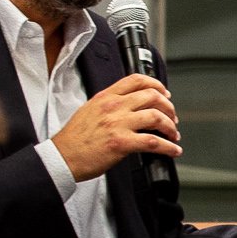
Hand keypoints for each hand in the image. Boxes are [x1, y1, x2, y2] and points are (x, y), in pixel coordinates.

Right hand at [52, 74, 179, 182]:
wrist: (62, 157)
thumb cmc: (74, 139)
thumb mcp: (89, 110)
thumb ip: (109, 104)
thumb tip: (129, 106)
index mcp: (105, 97)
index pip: (136, 80)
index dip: (157, 85)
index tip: (165, 94)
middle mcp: (113, 107)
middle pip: (152, 96)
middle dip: (168, 107)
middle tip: (172, 118)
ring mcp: (118, 124)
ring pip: (156, 117)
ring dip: (170, 127)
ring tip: (173, 135)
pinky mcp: (122, 143)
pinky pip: (153, 142)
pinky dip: (168, 146)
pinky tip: (173, 149)